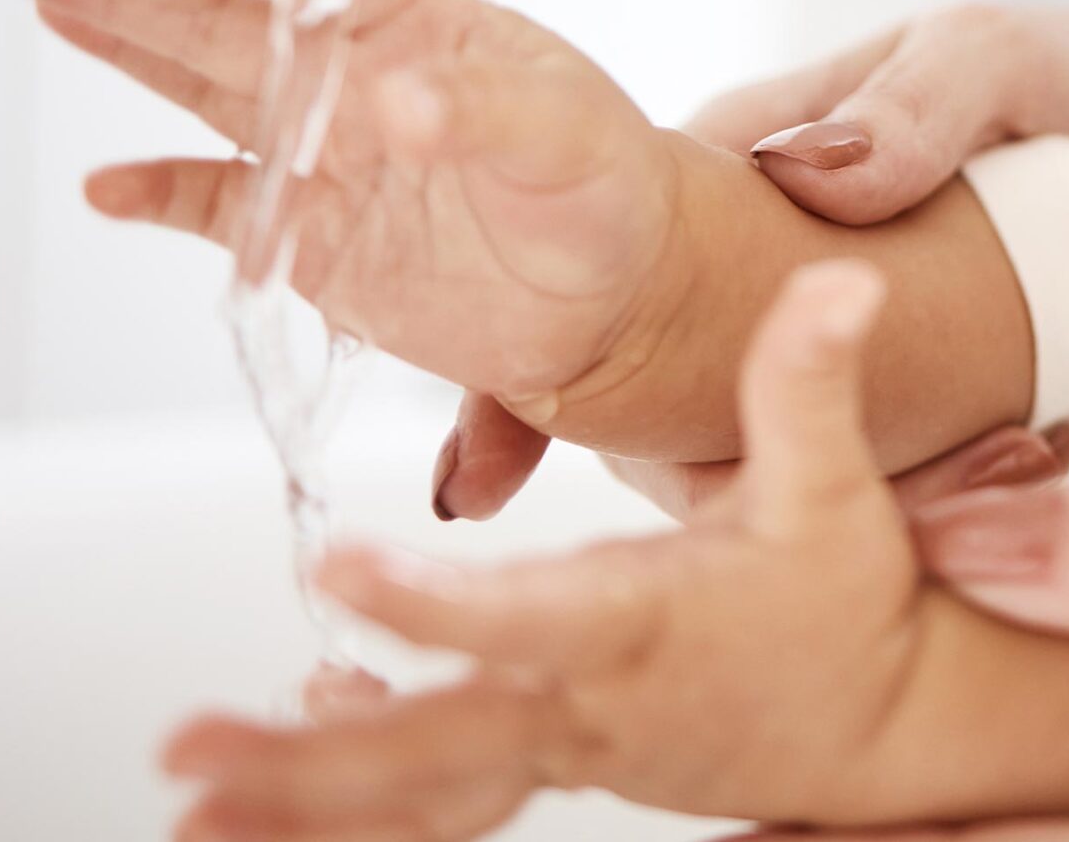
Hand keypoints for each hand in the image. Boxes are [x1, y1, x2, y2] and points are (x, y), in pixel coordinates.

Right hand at [17, 0, 678, 422]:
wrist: (617, 293)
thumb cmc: (606, 185)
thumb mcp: (565, 131)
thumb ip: (481, 110)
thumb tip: (398, 102)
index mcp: (421, 25)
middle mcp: (358, 81)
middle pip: (229, 22)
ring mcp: (328, 158)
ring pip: (207, 95)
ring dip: (129, 53)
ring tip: (51, 5)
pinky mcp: (314, 241)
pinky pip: (222, 209)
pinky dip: (163, 197)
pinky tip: (106, 185)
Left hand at [164, 260, 940, 836]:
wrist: (877, 726)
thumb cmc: (842, 601)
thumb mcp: (831, 487)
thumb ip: (808, 382)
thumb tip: (836, 281)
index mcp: (641, 621)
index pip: (526, 617)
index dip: (433, 603)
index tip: (339, 573)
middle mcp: (584, 700)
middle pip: (438, 747)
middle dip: (308, 765)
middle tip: (191, 753)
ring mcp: (560, 748)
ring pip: (418, 796)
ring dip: (300, 808)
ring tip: (190, 813)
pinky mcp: (544, 766)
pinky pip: (434, 806)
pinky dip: (350, 811)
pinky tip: (268, 786)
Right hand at [434, 4, 1068, 519]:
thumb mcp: (1003, 54)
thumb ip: (916, 101)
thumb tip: (810, 173)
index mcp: (758, 153)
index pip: (613, 253)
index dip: (543, 354)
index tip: (493, 456)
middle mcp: (775, 254)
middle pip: (660, 375)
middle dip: (654, 461)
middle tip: (709, 520)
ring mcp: (841, 336)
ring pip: (764, 435)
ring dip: (791, 492)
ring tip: (936, 494)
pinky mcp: (918, 401)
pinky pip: (867, 466)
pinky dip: (892, 506)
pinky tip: (954, 525)